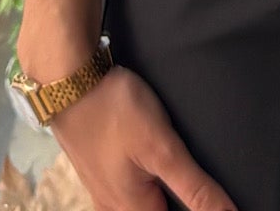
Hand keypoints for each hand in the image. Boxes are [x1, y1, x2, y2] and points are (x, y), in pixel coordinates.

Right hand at [50, 62, 238, 210]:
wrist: (67, 82)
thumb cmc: (115, 110)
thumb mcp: (161, 147)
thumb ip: (195, 187)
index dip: (199, 208)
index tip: (212, 196)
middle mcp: (114, 208)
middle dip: (178, 200)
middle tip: (202, 186)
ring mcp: (103, 190)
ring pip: (141, 203)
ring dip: (161, 197)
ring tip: (180, 177)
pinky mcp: (99, 170)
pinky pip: (127, 192)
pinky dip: (146, 187)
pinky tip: (152, 171)